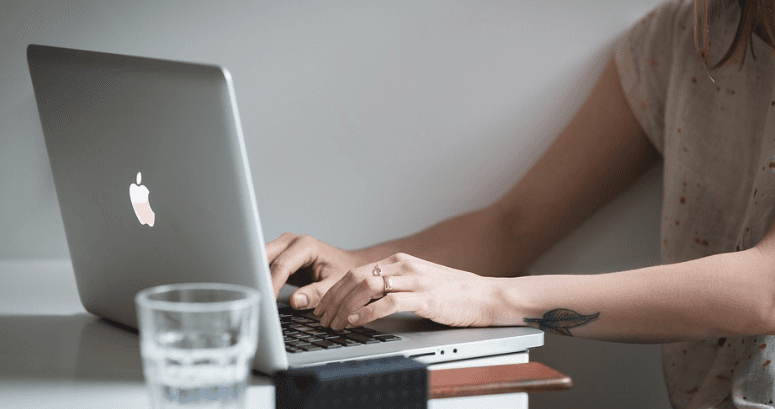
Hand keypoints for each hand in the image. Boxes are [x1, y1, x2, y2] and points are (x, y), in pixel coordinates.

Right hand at [266, 233, 366, 309]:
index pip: (282, 265)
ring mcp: (283, 246)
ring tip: (255, 297)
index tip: (267, 302)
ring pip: (260, 260)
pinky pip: (264, 265)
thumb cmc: (343, 271)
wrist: (347, 264)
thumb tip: (296, 301)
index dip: (272, 285)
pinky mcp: (279, 254)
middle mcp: (291, 241)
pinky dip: (260, 278)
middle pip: (265, 258)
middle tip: (256, 300)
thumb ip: (317, 294)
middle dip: (258, 279)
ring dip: (257, 277)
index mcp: (306, 245)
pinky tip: (260, 292)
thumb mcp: (334, 285)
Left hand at [313, 253, 498, 330]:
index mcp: (399, 262)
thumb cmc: (453, 293)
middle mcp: (404, 267)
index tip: (323, 307)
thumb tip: (365, 300)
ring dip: (345, 306)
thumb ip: (394, 286)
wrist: (486, 296)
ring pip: (367, 287)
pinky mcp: (425, 297)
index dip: (335, 291)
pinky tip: (356, 322)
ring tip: (335, 322)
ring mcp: (414, 280)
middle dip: (334, 299)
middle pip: (356, 278)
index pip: (356, 272)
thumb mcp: (418, 283)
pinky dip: (367, 312)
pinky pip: (388, 302)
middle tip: (322, 318)